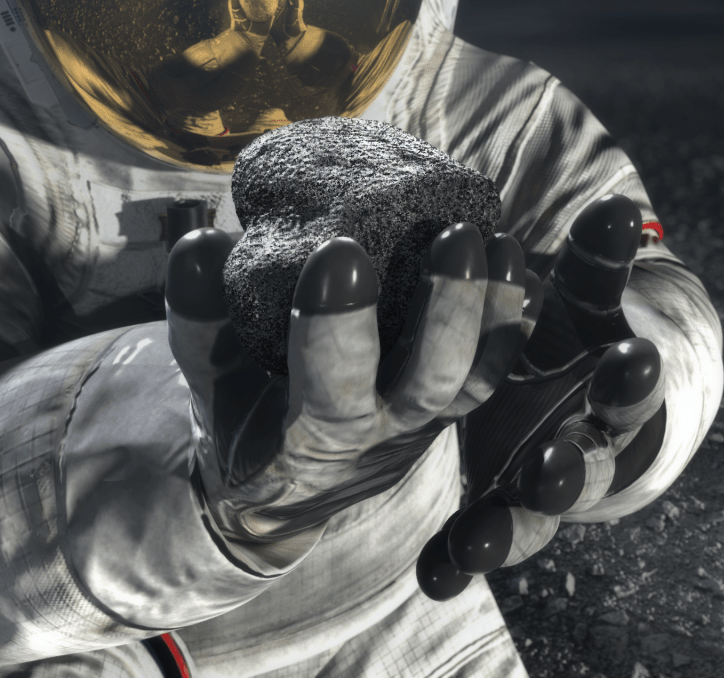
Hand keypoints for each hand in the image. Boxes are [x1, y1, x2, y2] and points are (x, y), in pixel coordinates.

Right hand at [165, 223, 527, 572]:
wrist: (281, 487)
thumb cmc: (242, 415)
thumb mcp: (204, 375)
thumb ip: (198, 316)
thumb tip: (202, 244)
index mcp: (311, 437)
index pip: (331, 387)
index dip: (336, 325)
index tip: (335, 252)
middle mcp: (381, 435)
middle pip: (431, 385)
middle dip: (449, 311)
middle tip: (456, 237)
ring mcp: (424, 423)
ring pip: (475, 380)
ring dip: (495, 313)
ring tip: (502, 241)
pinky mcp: (450, 407)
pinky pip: (494, 372)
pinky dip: (513, 325)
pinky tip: (524, 269)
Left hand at [417, 194, 668, 600]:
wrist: (577, 407)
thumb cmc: (583, 339)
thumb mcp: (591, 300)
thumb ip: (601, 261)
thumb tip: (618, 207)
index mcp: (613, 395)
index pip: (631, 386)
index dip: (633, 376)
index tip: (635, 357)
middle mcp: (582, 451)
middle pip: (583, 472)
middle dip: (568, 472)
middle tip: (550, 469)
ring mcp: (536, 493)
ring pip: (527, 520)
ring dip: (502, 532)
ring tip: (474, 543)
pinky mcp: (493, 514)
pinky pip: (472, 545)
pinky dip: (455, 563)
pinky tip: (432, 576)